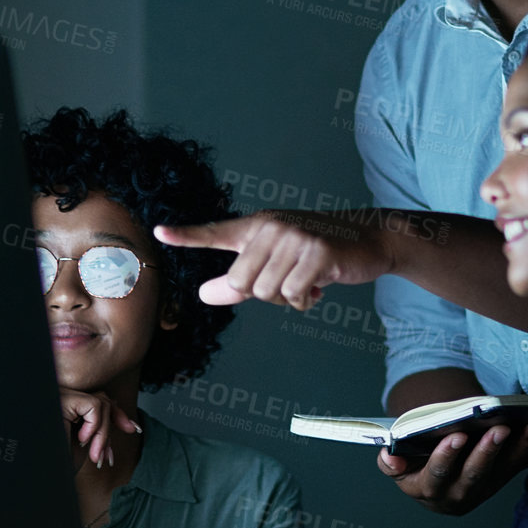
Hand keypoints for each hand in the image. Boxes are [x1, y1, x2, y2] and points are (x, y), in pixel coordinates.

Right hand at [60, 387, 136, 468]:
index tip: (133, 430)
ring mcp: (61, 396)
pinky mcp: (63, 400)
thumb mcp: (86, 446)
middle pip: (102, 399)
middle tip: (107, 457)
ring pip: (101, 403)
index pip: (98, 401)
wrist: (47, 477)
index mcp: (66, 407)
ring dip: (103, 434)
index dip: (117, 414)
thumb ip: (100, 431)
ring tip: (94, 456)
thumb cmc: (60, 464)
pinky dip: (95, 426)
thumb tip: (129, 423)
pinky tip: (82, 442)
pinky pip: (93, 406)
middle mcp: (62, 397)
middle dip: (114, 425)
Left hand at [154, 211, 396, 309]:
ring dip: (287, 299)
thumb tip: (202, 295)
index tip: (159, 233)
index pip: (216, 233)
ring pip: (268, 293)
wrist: (367, 239)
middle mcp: (273, 228)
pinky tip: (320, 286)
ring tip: (307, 280)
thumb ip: (238, 280)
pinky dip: (305, 301)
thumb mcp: (275, 262)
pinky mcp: (318, 253)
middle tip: (288, 282)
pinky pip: (294, 296)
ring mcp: (296, 238)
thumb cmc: (316, 253)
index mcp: (257, 226)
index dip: (186, 236)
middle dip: (263, 294)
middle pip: (241, 283)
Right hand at [378, 424, 527, 515]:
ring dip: (521, 448)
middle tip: (499, 429)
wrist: (436, 481)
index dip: (446, 457)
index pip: (436, 475)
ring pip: (505, 471)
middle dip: (489, 452)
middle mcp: (457, 495)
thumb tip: (390, 456)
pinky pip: (522, 463)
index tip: (457, 436)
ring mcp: (483, 488)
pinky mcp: (503, 479)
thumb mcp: (398, 465)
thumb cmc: (414, 464)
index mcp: (427, 490)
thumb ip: (392, 463)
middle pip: (475, 476)